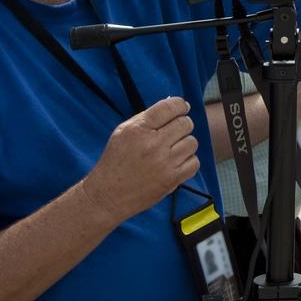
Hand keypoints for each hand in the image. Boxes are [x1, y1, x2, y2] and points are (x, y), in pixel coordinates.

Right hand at [80, 97, 199, 223]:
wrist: (106, 196)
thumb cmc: (115, 162)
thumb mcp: (123, 132)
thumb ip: (147, 117)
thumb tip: (174, 106)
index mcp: (138, 129)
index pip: (170, 107)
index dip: (180, 105)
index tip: (182, 108)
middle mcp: (152, 144)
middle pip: (185, 123)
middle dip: (181, 125)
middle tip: (173, 132)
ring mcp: (164, 163)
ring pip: (192, 142)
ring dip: (184, 144)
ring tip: (171, 150)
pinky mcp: (171, 179)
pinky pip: (194, 162)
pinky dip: (187, 162)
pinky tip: (174, 163)